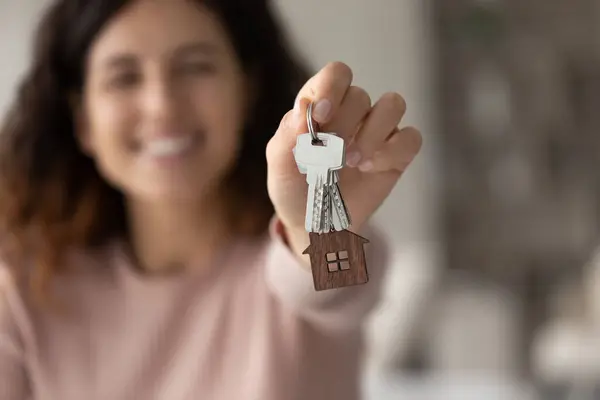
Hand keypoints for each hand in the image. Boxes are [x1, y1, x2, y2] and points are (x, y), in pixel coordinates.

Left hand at [266, 62, 421, 255]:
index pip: (336, 74)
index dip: (331, 88)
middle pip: (360, 94)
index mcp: (321, 104)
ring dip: (372, 132)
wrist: (314, 224)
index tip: (320, 117)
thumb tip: (303, 107)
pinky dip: (392, 151)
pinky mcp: (397, 154)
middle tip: (329, 154)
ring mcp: (377, 131)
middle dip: (344, 124)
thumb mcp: (280, 165)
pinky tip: (369, 168)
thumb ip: (287, 136)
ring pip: (393, 104)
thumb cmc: (294, 188)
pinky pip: (410, 137)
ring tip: (351, 161)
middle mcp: (352, 112)